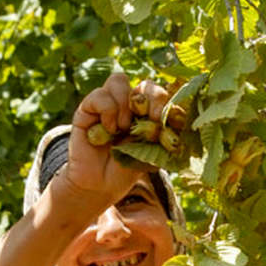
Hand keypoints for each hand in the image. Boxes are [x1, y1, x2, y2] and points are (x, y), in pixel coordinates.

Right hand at [63, 73, 168, 208]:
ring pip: (118, 80)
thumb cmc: (126, 169)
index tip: (164, 119)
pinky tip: (109, 129)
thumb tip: (178, 121)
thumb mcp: (151, 156)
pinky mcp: (86, 110)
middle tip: (151, 118)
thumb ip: (164, 138)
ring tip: (123, 128)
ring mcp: (106, 104)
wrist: (99, 185)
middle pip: (143, 82)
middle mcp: (127, 104)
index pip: (160, 92)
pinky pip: (99, 95)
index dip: (164, 100)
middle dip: (152, 97)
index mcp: (146, 112)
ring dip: (125, 104)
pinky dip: (107, 110)